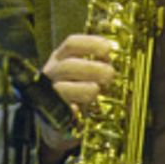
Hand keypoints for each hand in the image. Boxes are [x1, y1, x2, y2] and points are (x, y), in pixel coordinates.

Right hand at [38, 33, 115, 152]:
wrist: (58, 120)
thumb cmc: (77, 91)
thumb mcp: (85, 73)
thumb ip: (98, 65)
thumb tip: (114, 63)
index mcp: (61, 58)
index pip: (72, 44)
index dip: (90, 43)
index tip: (107, 49)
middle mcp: (52, 73)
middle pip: (68, 65)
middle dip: (93, 69)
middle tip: (109, 75)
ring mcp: (50, 93)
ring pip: (63, 88)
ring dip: (86, 89)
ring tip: (97, 92)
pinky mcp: (52, 113)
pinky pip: (62, 109)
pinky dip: (74, 109)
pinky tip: (82, 110)